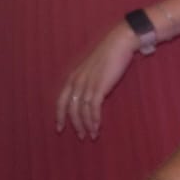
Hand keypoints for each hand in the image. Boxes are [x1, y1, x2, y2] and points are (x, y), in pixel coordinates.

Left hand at [55, 24, 135, 138]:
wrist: (119, 43)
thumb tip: (89, 93)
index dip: (60, 116)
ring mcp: (87, 85)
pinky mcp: (99, 87)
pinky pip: (93, 108)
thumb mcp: (93, 68)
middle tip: (81, 136)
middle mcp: (77, 82)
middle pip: (71, 109)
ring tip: (91, 135)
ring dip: (87, 125)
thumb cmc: (109, 54)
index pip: (61, 101)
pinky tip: (97, 126)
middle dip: (75, 124)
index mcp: (73, 77)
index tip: (60, 128)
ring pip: (82, 111)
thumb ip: (88, 80)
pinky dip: (94, 119)